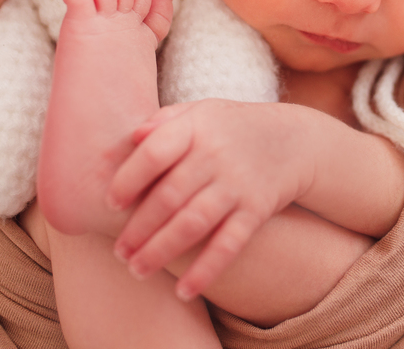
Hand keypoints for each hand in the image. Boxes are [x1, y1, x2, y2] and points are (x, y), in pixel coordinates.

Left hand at [107, 100, 315, 300]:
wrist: (293, 141)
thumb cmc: (230, 128)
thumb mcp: (200, 112)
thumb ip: (163, 122)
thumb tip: (129, 137)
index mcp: (196, 127)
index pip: (155, 153)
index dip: (129, 179)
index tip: (110, 203)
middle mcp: (216, 156)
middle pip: (169, 196)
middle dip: (139, 228)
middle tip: (119, 252)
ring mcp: (237, 184)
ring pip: (193, 223)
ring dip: (162, 251)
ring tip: (138, 270)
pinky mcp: (256, 211)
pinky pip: (229, 244)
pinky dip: (206, 270)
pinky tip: (183, 291)